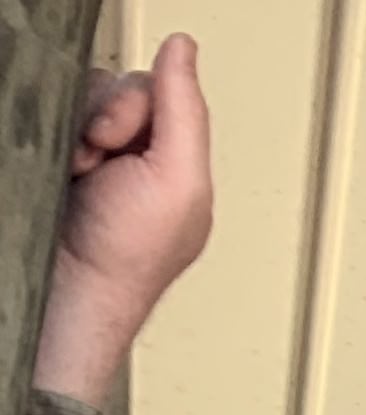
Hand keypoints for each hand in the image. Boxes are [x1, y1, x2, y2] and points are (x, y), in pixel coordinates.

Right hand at [37, 36, 211, 404]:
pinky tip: (61, 168)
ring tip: (78, 172)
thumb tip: (183, 46)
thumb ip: (185, 110)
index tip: (123, 144)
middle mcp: (136, 152)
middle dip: (105, 117)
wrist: (68, 286)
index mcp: (175, 159)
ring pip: (79, 98)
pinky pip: (49, 116)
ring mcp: (93, 155)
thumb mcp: (179, 179)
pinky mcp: (56, 158)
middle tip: (100, 163)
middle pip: (115, 86)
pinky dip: (51, 134)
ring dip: (76, 127)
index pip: (156, 88)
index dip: (136, 106)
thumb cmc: (127, 256)